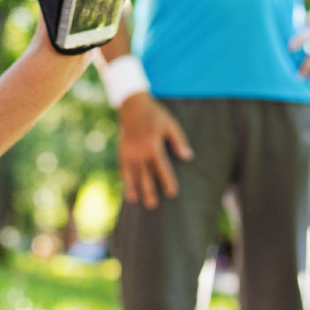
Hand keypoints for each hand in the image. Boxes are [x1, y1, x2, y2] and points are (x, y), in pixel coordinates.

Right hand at [117, 92, 192, 209]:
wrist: (133, 104)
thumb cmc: (155, 114)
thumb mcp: (170, 124)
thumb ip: (179, 141)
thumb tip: (188, 157)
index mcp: (153, 145)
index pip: (161, 168)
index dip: (167, 181)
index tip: (172, 193)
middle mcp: (139, 150)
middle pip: (145, 174)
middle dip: (149, 190)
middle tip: (153, 205)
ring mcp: (129, 150)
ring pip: (131, 173)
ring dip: (134, 187)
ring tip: (136, 200)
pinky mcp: (122, 149)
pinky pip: (122, 166)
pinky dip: (124, 178)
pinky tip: (127, 187)